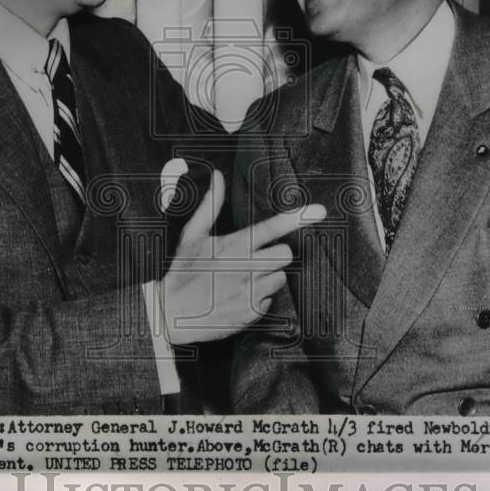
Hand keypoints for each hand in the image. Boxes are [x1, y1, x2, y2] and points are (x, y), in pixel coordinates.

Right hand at [160, 170, 325, 344]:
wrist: (170, 313)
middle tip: (257, 258)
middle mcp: (245, 267)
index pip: (272, 228)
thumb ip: (211, 205)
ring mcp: (250, 291)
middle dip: (276, 254)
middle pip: (285, 254)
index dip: (297, 218)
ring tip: (244, 279)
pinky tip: (240, 296)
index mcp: (233, 245)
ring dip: (268, 277)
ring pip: (281, 277)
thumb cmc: (182, 271)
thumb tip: (218, 177)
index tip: (319, 211)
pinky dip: (260, 298)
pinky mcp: (252, 312)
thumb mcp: (192, 235)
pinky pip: (271, 300)